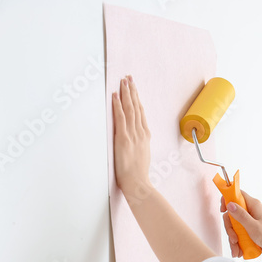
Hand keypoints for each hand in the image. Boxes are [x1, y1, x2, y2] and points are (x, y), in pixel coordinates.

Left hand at [111, 75, 152, 198]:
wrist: (138, 183)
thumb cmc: (138, 174)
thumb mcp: (142, 155)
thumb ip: (139, 144)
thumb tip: (135, 139)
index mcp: (145, 136)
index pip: (140, 113)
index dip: (137, 99)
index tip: (134, 88)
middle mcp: (140, 133)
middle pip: (136, 107)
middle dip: (132, 91)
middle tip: (129, 77)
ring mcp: (132, 135)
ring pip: (130, 109)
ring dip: (126, 93)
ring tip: (123, 81)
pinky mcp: (124, 138)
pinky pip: (121, 118)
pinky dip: (118, 105)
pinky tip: (115, 95)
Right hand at [221, 191, 261, 257]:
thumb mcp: (254, 226)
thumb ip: (241, 216)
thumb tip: (229, 204)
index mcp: (253, 205)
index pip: (236, 194)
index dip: (227, 199)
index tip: (223, 210)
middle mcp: (250, 211)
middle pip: (231, 214)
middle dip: (230, 228)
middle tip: (234, 239)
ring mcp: (248, 221)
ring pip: (233, 225)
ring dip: (233, 238)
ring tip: (237, 249)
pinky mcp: (247, 229)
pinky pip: (237, 233)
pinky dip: (236, 243)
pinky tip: (238, 251)